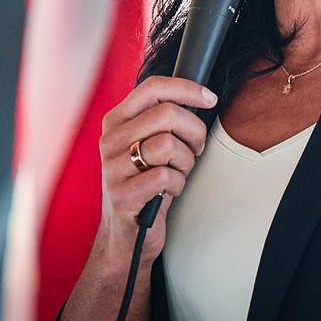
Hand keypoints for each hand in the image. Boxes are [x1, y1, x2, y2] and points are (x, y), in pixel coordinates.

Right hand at [95, 76, 216, 265]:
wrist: (128, 233)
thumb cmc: (148, 181)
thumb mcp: (152, 143)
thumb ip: (165, 119)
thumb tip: (201, 97)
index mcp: (117, 121)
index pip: (153, 87)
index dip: (187, 88)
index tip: (210, 99)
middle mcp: (110, 140)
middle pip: (167, 114)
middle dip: (194, 132)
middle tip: (195, 149)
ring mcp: (112, 168)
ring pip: (168, 144)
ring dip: (186, 161)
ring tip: (178, 172)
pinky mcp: (122, 195)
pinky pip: (165, 176)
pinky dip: (177, 184)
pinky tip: (168, 190)